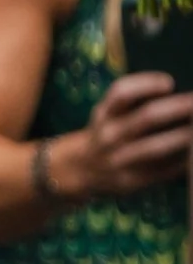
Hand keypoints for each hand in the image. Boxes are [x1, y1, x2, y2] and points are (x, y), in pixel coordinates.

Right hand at [53, 71, 192, 197]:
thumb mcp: (108, 113)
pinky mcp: (132, 181)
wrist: (82, 169)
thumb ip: (131, 101)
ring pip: (157, 147)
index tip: (169, 82)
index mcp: (104, 114)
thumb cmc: (107, 133)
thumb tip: (173, 89)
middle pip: (146, 117)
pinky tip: (192, 155)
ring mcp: (119, 160)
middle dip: (178, 107)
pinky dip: (183, 161)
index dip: (147, 84)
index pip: (122, 93)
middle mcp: (109, 136)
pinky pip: (163, 170)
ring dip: (184, 137)